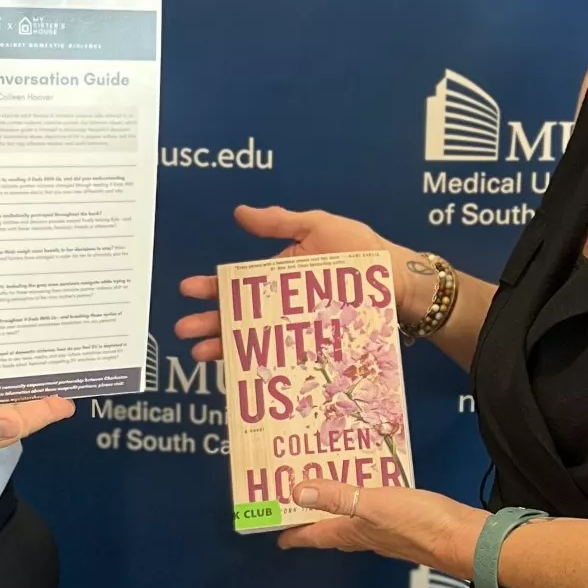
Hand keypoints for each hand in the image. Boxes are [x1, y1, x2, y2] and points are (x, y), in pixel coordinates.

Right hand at [177, 203, 427, 361]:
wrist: (403, 282)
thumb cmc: (363, 251)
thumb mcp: (321, 226)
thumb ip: (281, 222)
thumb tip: (238, 213)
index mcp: (279, 276)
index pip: (238, 284)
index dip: (212, 288)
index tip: (187, 291)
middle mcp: (283, 307)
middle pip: (239, 317)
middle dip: (210, 323)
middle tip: (184, 330)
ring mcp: (298, 331)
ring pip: (254, 341)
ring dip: (226, 348)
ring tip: (200, 354)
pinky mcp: (315, 350)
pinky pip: (284, 361)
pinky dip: (262, 368)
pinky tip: (243, 374)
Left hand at [278, 478, 483, 576]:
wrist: (465, 539)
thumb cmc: (418, 523)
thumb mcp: (373, 504)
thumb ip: (337, 496)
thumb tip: (296, 491)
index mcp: (353, 532)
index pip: (315, 536)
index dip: (294, 535)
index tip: (275, 534)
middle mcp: (367, 537)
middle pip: (332, 531)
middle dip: (313, 520)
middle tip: (297, 505)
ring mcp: (389, 534)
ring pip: (355, 523)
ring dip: (339, 509)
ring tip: (329, 489)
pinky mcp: (409, 525)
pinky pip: (378, 513)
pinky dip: (367, 502)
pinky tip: (374, 489)